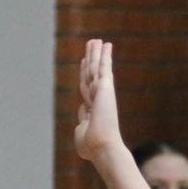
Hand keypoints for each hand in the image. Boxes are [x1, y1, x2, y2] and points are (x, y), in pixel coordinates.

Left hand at [74, 38, 125, 165]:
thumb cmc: (91, 147)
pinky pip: (104, 67)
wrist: (101, 146)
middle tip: (91, 46)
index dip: (84, 77)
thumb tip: (83, 114)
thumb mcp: (82, 133)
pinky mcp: (106, 87)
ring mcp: (102, 93)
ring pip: (96, 68)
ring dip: (95, 53)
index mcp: (92, 111)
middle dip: (90, 61)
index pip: (86, 90)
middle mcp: (98, 100)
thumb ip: (82, 122)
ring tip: (95, 40)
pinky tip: (105, 44)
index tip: (84, 65)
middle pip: (91, 75)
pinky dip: (105, 55)